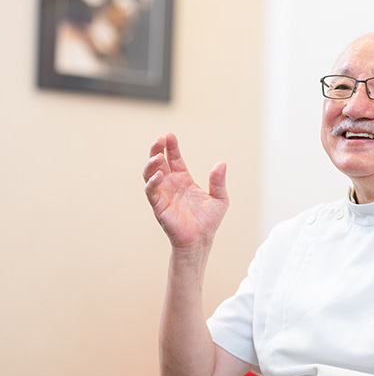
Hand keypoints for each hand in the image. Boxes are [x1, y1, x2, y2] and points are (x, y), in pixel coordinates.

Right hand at [143, 133, 228, 250]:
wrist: (201, 240)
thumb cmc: (209, 221)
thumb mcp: (220, 198)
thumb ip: (218, 181)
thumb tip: (222, 163)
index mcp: (184, 180)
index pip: (175, 159)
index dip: (172, 147)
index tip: (170, 135)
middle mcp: (171, 185)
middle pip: (159, 162)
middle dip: (157, 149)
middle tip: (160, 139)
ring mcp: (163, 194)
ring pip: (150, 174)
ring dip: (151, 163)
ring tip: (157, 155)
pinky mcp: (158, 206)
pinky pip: (151, 192)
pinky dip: (152, 182)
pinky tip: (159, 174)